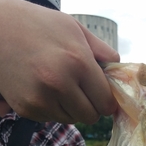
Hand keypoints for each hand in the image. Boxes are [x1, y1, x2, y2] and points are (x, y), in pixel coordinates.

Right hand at [0, 0, 119, 123]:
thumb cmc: (36, 25)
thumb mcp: (73, 28)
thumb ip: (101, 51)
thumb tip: (119, 70)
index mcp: (77, 63)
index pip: (106, 102)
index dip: (106, 99)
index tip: (101, 93)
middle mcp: (60, 84)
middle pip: (91, 116)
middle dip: (90, 106)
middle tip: (81, 90)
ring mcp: (41, 99)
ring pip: (71, 119)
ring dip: (71, 108)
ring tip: (58, 85)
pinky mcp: (27, 109)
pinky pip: (51, 118)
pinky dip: (51, 108)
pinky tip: (42, 88)